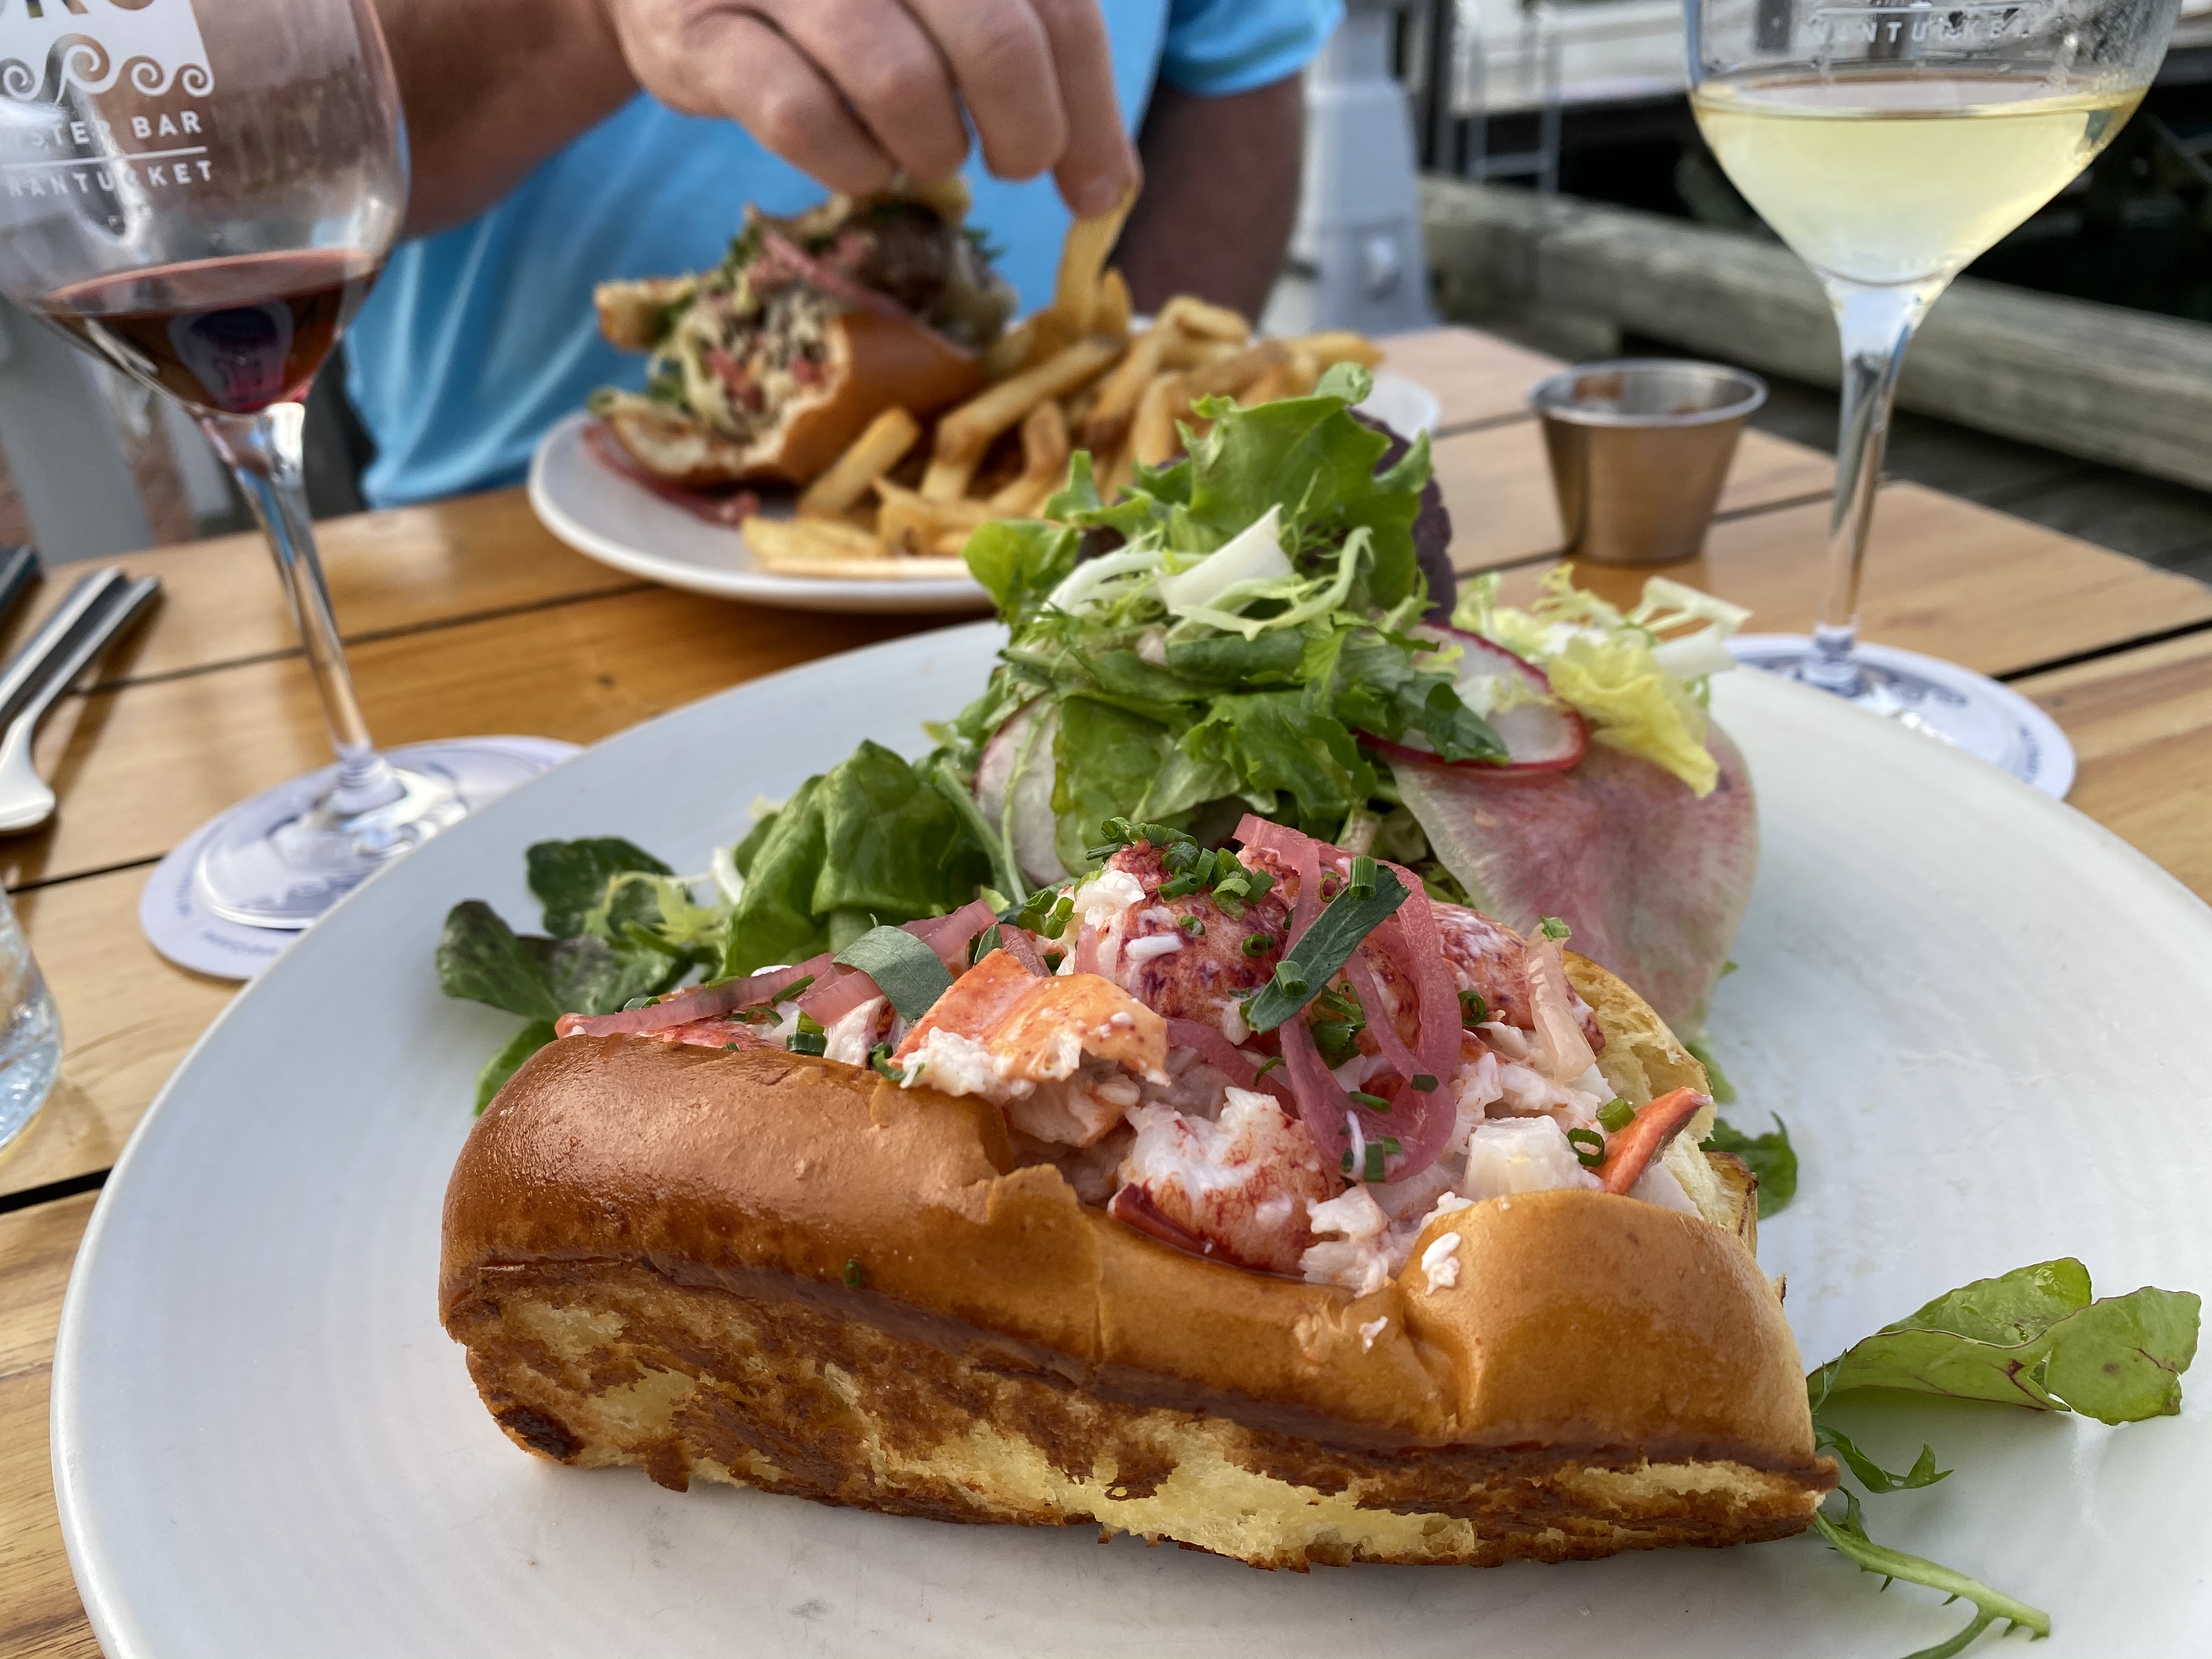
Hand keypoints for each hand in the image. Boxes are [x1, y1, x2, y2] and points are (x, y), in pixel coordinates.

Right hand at [604, 0, 1138, 214]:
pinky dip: (851, 165)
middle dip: (1026, 133)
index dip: (1091, 111)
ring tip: (925, 150)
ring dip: (932, 149)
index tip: (1100, 190)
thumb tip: (1111, 184)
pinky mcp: (699, 31)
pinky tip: (860, 162)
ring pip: (900, 84)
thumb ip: (1031, 49)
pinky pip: (803, 120)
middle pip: (997, 38)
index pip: (1057, 5)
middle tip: (1014, 164)